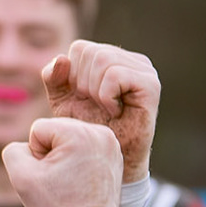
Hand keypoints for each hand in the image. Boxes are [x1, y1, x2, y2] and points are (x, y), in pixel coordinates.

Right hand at [2, 117, 121, 206]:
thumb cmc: (56, 206)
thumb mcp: (21, 176)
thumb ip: (13, 150)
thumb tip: (28, 146)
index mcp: (80, 133)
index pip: (38, 129)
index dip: (35, 154)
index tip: (50, 175)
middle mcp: (101, 133)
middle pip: (56, 131)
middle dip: (51, 153)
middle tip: (61, 180)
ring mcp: (111, 144)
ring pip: (69, 139)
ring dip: (63, 157)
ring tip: (71, 181)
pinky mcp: (115, 156)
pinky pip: (84, 148)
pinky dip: (78, 161)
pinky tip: (80, 180)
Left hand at [42, 41, 159, 182]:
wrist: (108, 158)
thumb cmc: (88, 129)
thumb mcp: (63, 101)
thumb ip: (54, 78)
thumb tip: (61, 59)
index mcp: (112, 58)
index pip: (79, 48)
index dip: (71, 75)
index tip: (82, 99)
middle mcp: (131, 60)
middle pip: (89, 52)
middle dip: (81, 83)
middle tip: (95, 106)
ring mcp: (144, 70)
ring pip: (102, 59)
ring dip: (93, 90)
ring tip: (105, 109)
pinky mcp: (150, 84)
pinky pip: (115, 74)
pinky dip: (105, 96)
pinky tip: (114, 111)